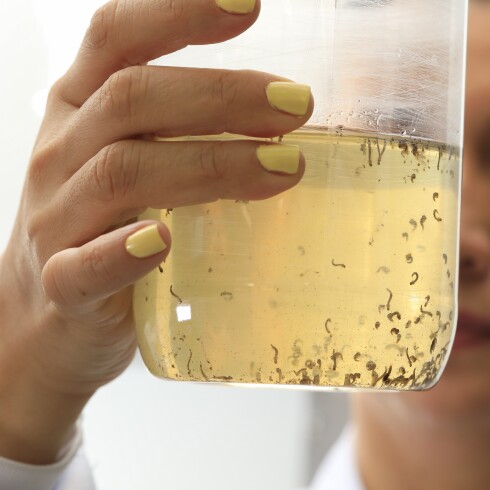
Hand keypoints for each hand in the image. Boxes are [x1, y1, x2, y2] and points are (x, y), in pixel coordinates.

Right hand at [0, 0, 312, 463]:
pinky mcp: (62, 289)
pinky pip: (81, 268)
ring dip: (209, 166)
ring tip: (284, 169)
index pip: (116, 39)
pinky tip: (161, 242)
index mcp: (81, 109)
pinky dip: (120, 254)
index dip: (177, 12)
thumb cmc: (107, 222)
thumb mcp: (134, 156)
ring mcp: (56, 221)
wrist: (48, 315)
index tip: (250, 3)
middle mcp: (61, 153)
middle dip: (222, 96)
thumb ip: (187, 128)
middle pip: (132, 100)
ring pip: (121, 175)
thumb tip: (291, 112)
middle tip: (298, 105)